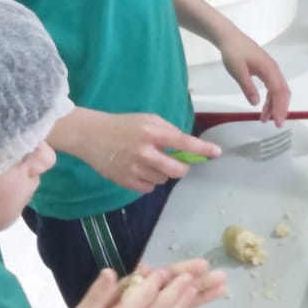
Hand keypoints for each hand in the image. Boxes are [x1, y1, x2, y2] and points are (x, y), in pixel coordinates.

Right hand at [74, 111, 220, 191]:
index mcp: (152, 132)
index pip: (183, 142)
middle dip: (182, 168)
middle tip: (177, 162)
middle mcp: (145, 152)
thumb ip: (168, 131)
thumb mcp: (147, 119)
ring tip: (150, 162)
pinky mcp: (126, 181)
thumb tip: (187, 147)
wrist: (90, 135)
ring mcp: (135, 169)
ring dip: (163, 172)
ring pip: (163, 179)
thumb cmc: (123, 125)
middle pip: (177, 170)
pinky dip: (150, 181)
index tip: (216, 153)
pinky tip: (140, 170)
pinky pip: (149, 188)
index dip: (202, 149)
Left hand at [218, 31, 289, 124]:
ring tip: (264, 119)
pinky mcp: (265, 70)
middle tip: (276, 124)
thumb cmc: (233, 52)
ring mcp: (270, 70)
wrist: (229, 38)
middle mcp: (273, 70)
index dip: (280, 107)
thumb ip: (247, 87)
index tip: (277, 122)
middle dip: (281, 109)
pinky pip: (272, 87)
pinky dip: (270, 99)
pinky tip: (263, 107)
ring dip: (274, 105)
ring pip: (278, 90)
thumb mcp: (238, 71)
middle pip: (283, 92)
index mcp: (269, 69)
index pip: (279, 91)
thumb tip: (255, 103)